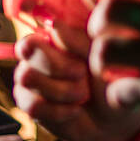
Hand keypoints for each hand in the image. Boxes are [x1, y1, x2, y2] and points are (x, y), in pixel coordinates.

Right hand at [13, 21, 139, 140]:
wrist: (112, 115)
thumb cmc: (107, 80)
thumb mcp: (99, 57)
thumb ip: (77, 41)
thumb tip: (53, 24)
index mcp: (50, 40)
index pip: (31, 40)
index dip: (52, 49)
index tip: (79, 59)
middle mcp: (34, 59)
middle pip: (27, 54)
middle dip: (60, 67)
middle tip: (83, 74)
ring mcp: (29, 83)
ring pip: (27, 78)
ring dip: (61, 89)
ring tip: (82, 94)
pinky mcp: (30, 106)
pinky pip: (32, 106)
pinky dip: (59, 110)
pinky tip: (75, 110)